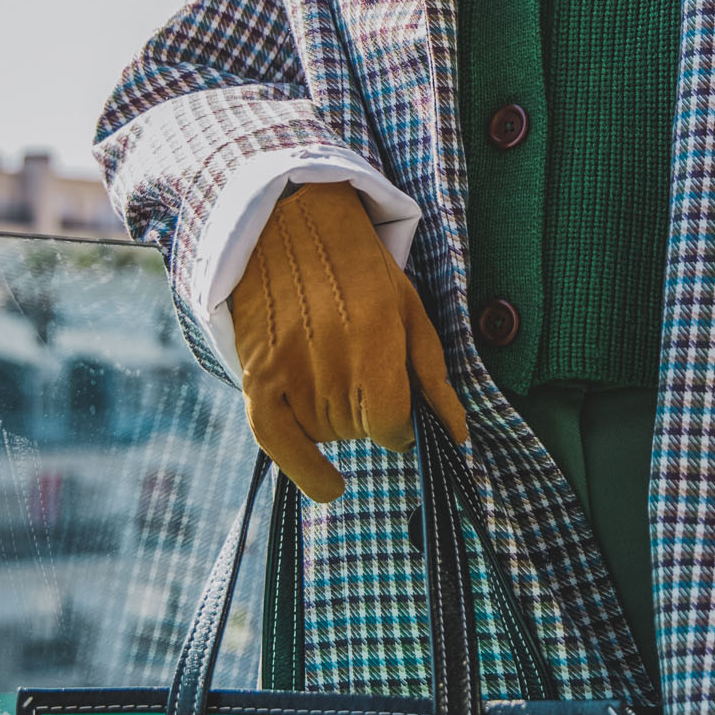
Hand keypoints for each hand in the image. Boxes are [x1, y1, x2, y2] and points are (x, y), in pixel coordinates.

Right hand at [227, 182, 467, 501]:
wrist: (287, 228)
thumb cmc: (359, 270)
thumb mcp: (409, 310)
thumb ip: (433, 376)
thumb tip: (459, 436)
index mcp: (373, 337)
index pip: (391, 422)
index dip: (403, 428)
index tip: (402, 419)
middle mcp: (327, 357)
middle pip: (359, 430)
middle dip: (370, 416)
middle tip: (362, 377)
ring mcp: (286, 369)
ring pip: (325, 435)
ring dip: (338, 425)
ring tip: (336, 380)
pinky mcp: (255, 376)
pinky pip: (276, 442)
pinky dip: (304, 469)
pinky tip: (329, 486)